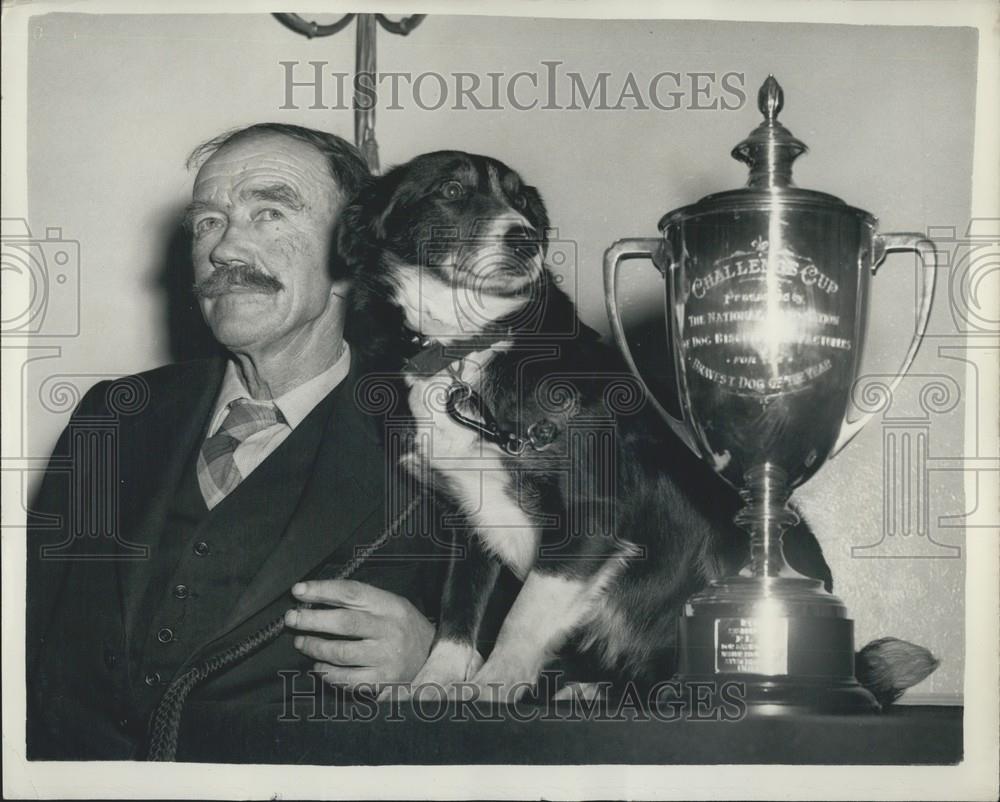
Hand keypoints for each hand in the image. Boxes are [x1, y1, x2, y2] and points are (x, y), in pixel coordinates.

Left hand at [285, 579, 434, 692]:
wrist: (433, 657)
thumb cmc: (404, 627)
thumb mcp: (390, 604)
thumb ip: (360, 601)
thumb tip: (317, 598)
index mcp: (390, 605)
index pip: (351, 592)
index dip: (322, 590)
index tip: (299, 591)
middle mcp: (389, 629)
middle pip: (344, 622)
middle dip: (311, 620)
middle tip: (292, 618)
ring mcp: (387, 656)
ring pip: (341, 652)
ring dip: (315, 648)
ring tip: (302, 642)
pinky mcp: (383, 680)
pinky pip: (348, 679)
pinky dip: (328, 674)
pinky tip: (320, 668)